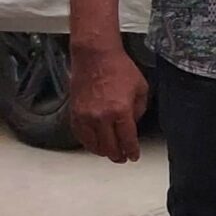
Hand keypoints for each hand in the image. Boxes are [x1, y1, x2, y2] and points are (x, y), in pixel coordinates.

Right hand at [69, 40, 149, 162]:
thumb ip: (139, 110)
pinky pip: (80, 135)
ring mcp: (85, 116)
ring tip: (110, 153)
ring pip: (93, 144)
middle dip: (118, 155)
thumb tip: (132, 124)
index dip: (131, 151)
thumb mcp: (141, 89)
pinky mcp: (74, 113)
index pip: (127, 140)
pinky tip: (94, 144)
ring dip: (103, 152)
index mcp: (120, 111)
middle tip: (123, 158)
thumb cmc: (119, 68)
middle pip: (109, 146)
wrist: (96, 57)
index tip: (133, 156)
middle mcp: (101, 117)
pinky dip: (88, 143)